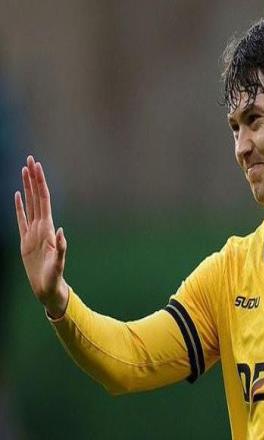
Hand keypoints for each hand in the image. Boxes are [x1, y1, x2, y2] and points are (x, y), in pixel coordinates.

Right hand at [14, 155, 68, 318]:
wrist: (48, 288)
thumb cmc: (54, 277)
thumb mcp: (58, 264)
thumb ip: (61, 248)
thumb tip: (60, 231)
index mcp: (47, 229)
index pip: (43, 200)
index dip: (40, 183)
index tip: (36, 166)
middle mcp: (41, 226)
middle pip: (37, 196)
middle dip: (34, 178)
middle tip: (31, 159)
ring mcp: (33, 232)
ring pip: (29, 203)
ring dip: (27, 187)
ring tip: (25, 171)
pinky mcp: (25, 240)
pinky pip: (21, 218)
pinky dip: (19, 206)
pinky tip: (19, 195)